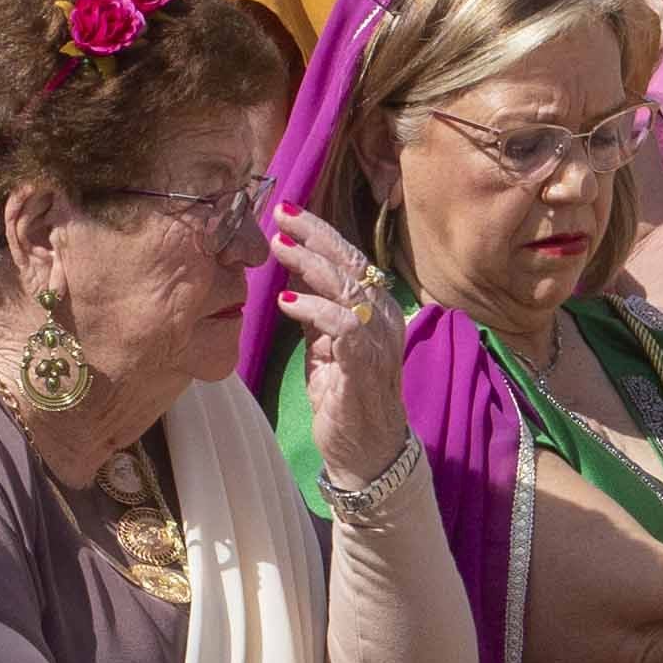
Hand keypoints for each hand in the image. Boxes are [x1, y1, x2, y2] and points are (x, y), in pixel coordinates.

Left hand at [272, 203, 415, 499]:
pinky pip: (343, 326)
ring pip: (347, 288)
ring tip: (278, 246)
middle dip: (314, 234)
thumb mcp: (324, 343)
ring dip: (309, 263)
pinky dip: (314, 309)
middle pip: (350, 263)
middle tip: (280, 214)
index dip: (320, 232)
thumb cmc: (343, 395)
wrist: (364, 450)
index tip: (286, 211)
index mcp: (376, 308)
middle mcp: (384, 317)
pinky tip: (286, 301)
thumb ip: (316, 308)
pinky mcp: (365, 365)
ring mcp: (379, 340)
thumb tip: (294, 265)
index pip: (350, 258)